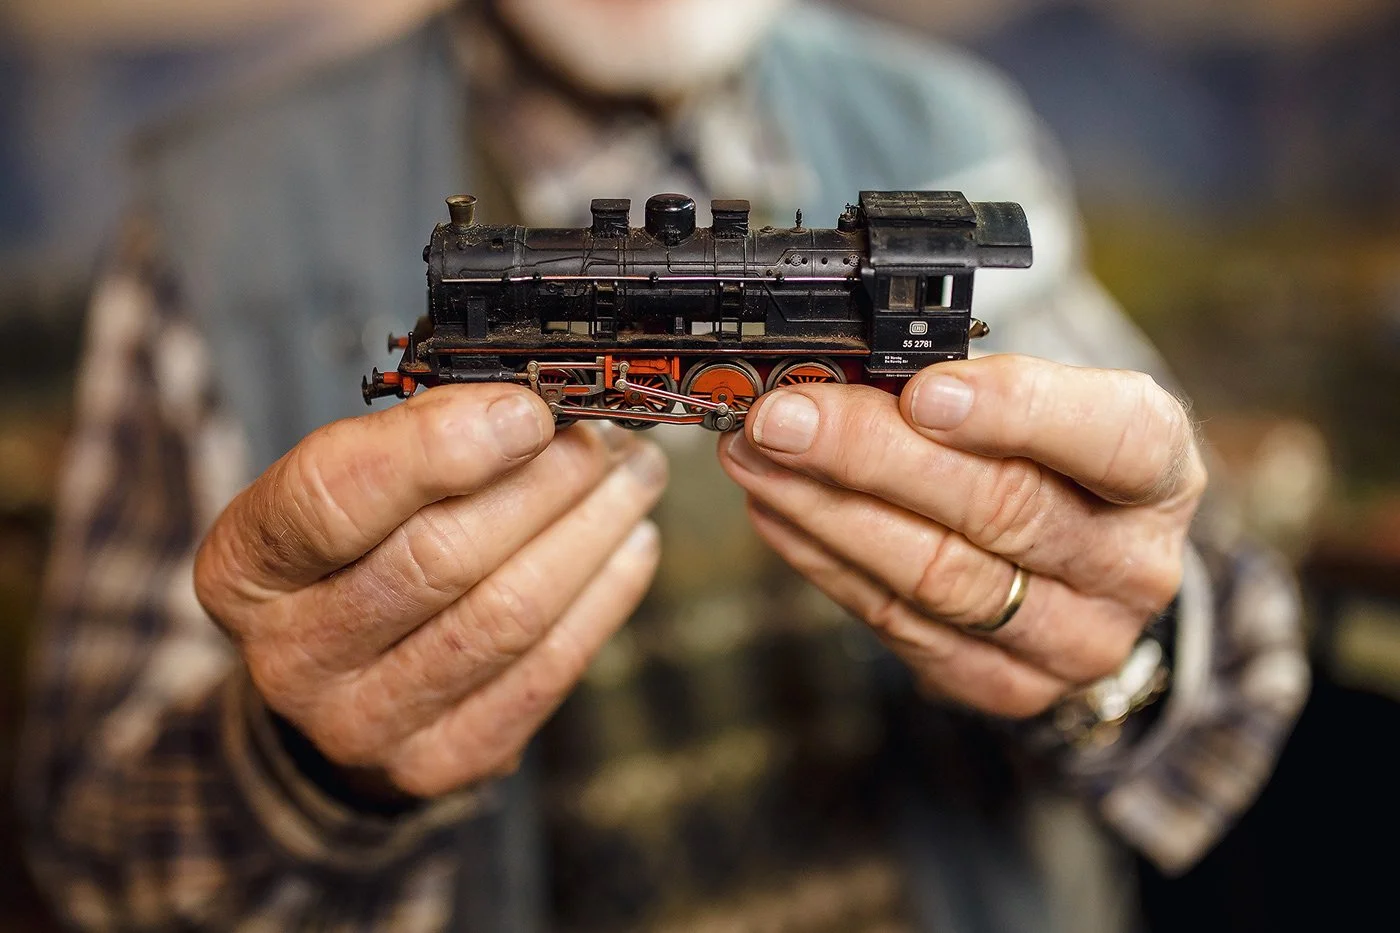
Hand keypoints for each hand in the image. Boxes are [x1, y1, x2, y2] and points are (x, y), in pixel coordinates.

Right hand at [195, 385, 667, 796]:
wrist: (342, 683)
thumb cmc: (352, 559)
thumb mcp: (345, 487)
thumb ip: (415, 442)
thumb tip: (523, 406)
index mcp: (244, 567)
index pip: (330, 497)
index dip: (438, 448)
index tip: (527, 410)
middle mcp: (289, 657)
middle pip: (437, 559)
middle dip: (542, 484)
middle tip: (602, 440)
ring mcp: (363, 724)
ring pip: (504, 616)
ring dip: (589, 534)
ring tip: (633, 480)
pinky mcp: (441, 762)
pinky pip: (544, 674)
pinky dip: (602, 599)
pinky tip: (631, 546)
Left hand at [718, 354, 1204, 717]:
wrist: (1085, 568)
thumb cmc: (1055, 463)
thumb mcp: (1049, 404)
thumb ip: (968, 387)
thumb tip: (840, 371)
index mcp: (1161, 470)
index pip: (1113, 437)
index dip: (1015, 410)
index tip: (922, 389)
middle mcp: (1133, 565)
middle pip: (1000, 508)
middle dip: (873, 455)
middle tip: (785, 417)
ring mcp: (1075, 640)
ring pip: (939, 576)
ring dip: (827, 511)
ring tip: (755, 460)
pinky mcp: (1007, 686)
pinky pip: (901, 624)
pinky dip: (827, 561)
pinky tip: (778, 514)